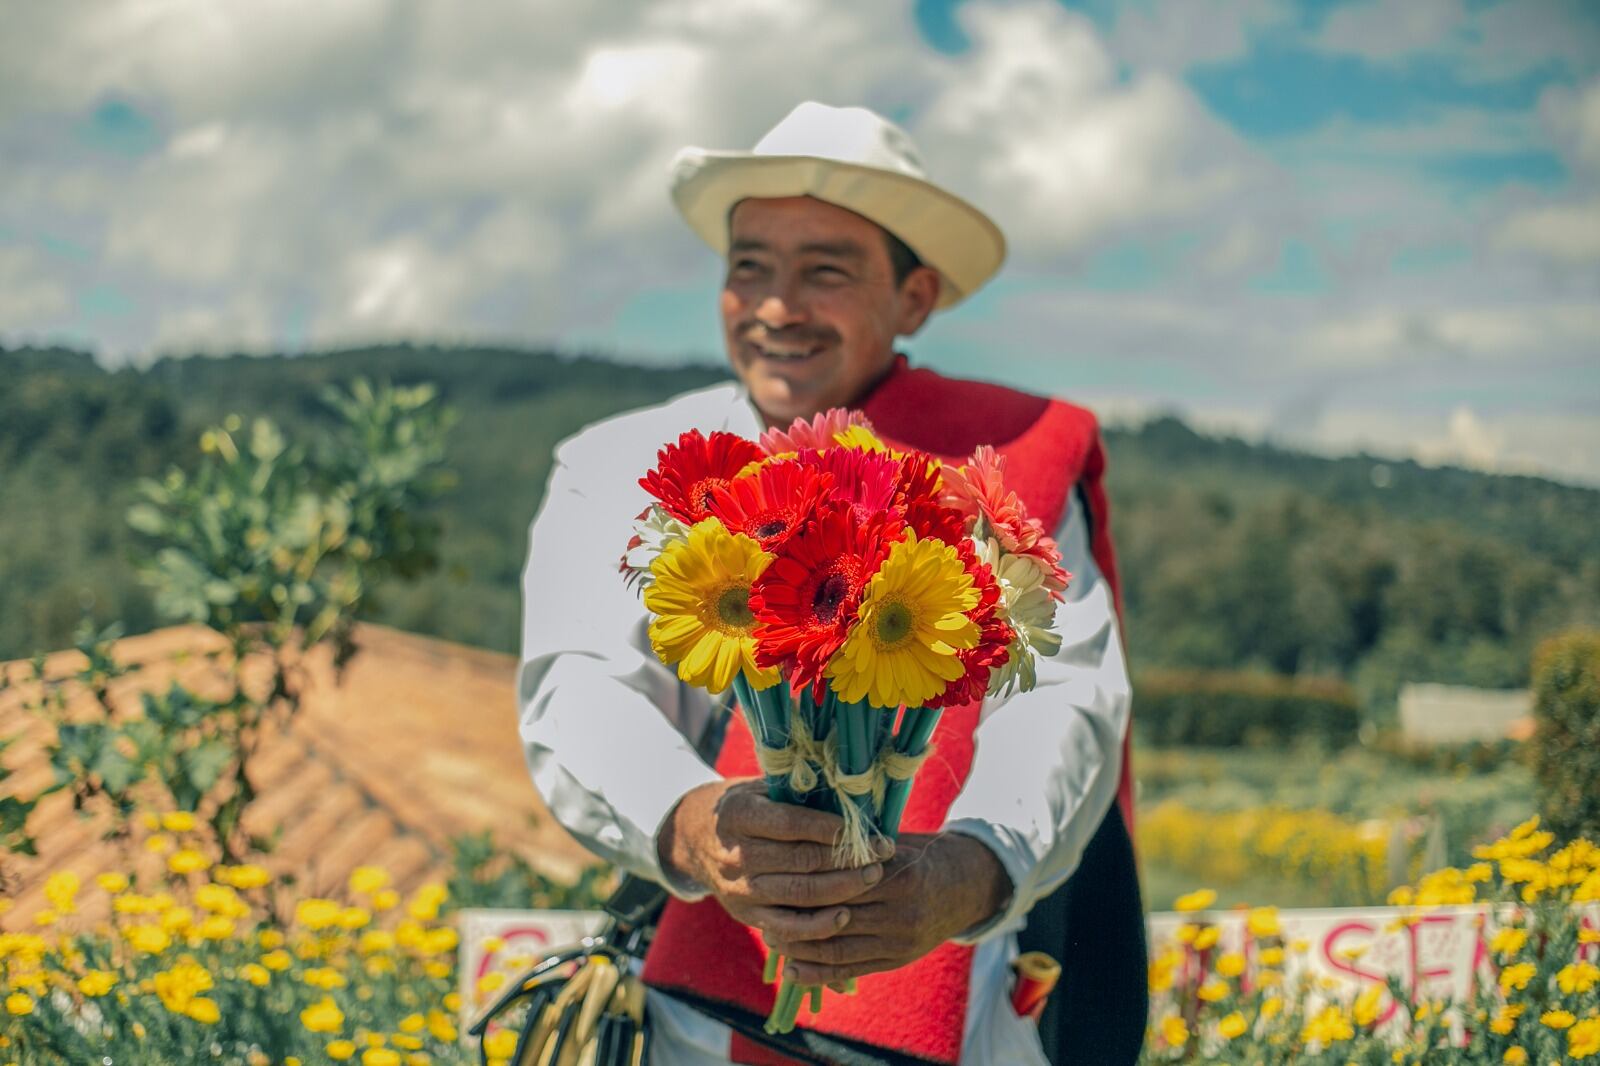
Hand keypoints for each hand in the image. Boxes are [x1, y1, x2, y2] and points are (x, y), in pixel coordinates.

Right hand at [657, 778, 891, 933]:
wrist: (696, 838)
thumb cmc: (746, 806)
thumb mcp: (761, 788)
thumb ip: (797, 793)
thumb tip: (851, 795)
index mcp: (739, 815)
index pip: (792, 824)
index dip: (833, 829)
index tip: (866, 829)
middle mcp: (735, 854)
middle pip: (800, 861)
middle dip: (847, 860)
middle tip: (880, 855)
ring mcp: (739, 889)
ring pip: (798, 895)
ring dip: (842, 890)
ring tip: (873, 879)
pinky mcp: (745, 915)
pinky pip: (786, 928)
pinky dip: (817, 927)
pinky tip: (844, 916)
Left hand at [759, 832, 1012, 985]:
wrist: (961, 889)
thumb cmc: (917, 856)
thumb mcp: (894, 842)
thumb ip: (858, 844)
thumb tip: (805, 829)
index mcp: (901, 875)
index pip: (843, 880)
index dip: (807, 879)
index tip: (776, 875)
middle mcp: (902, 912)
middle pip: (836, 915)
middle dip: (796, 914)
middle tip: (763, 909)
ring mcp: (899, 941)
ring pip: (839, 948)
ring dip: (800, 946)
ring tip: (771, 937)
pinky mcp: (895, 961)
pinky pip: (850, 970)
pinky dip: (817, 972)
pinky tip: (791, 968)